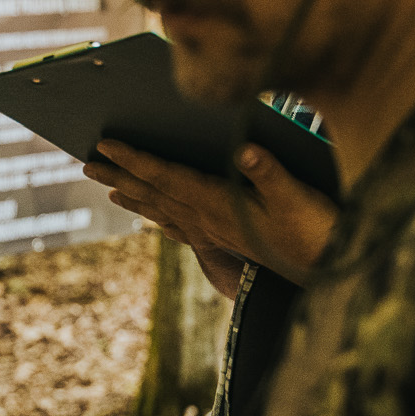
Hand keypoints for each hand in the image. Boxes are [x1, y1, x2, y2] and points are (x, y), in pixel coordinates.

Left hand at [84, 140, 338, 288]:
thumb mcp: (299, 196)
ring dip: (134, 196)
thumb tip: (245, 149)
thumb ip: (270, 172)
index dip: (134, 159)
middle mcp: (207, 220)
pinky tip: (153, 217)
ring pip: (163, 211)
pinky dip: (161, 217)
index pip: (166, 177)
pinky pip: (181, 226)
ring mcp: (214, 232)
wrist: (328, 270)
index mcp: (217, 204)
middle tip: (86, 162)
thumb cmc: (316, 229)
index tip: (105, 145)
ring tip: (108, 186)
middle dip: (119, 175)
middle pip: (154, 193)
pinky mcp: (226, 239)